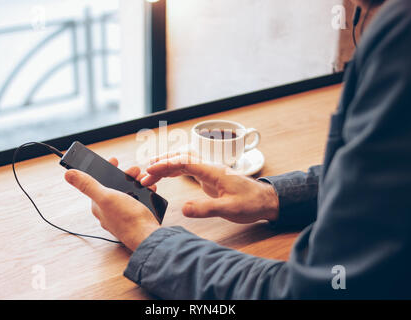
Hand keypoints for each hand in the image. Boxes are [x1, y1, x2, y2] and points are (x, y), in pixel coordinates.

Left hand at [64, 157, 159, 250]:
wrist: (147, 235)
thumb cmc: (127, 219)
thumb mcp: (106, 197)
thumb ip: (88, 185)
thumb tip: (68, 174)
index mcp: (99, 205)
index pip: (98, 182)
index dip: (106, 169)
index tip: (114, 160)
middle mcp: (109, 210)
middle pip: (115, 186)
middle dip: (126, 175)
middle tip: (134, 171)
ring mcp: (122, 213)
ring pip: (128, 192)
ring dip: (136, 183)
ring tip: (143, 180)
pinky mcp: (135, 216)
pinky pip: (138, 200)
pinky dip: (144, 193)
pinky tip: (149, 191)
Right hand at [141, 152, 278, 223]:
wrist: (266, 201)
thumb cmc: (251, 203)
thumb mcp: (229, 209)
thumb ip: (206, 208)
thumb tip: (183, 209)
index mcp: (213, 171)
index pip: (185, 162)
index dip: (166, 164)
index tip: (150, 168)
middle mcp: (210, 168)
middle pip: (181, 159)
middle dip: (161, 164)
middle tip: (144, 174)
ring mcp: (209, 171)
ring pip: (183, 163)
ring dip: (166, 167)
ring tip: (149, 175)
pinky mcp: (210, 177)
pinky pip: (188, 169)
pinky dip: (175, 171)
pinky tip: (167, 176)